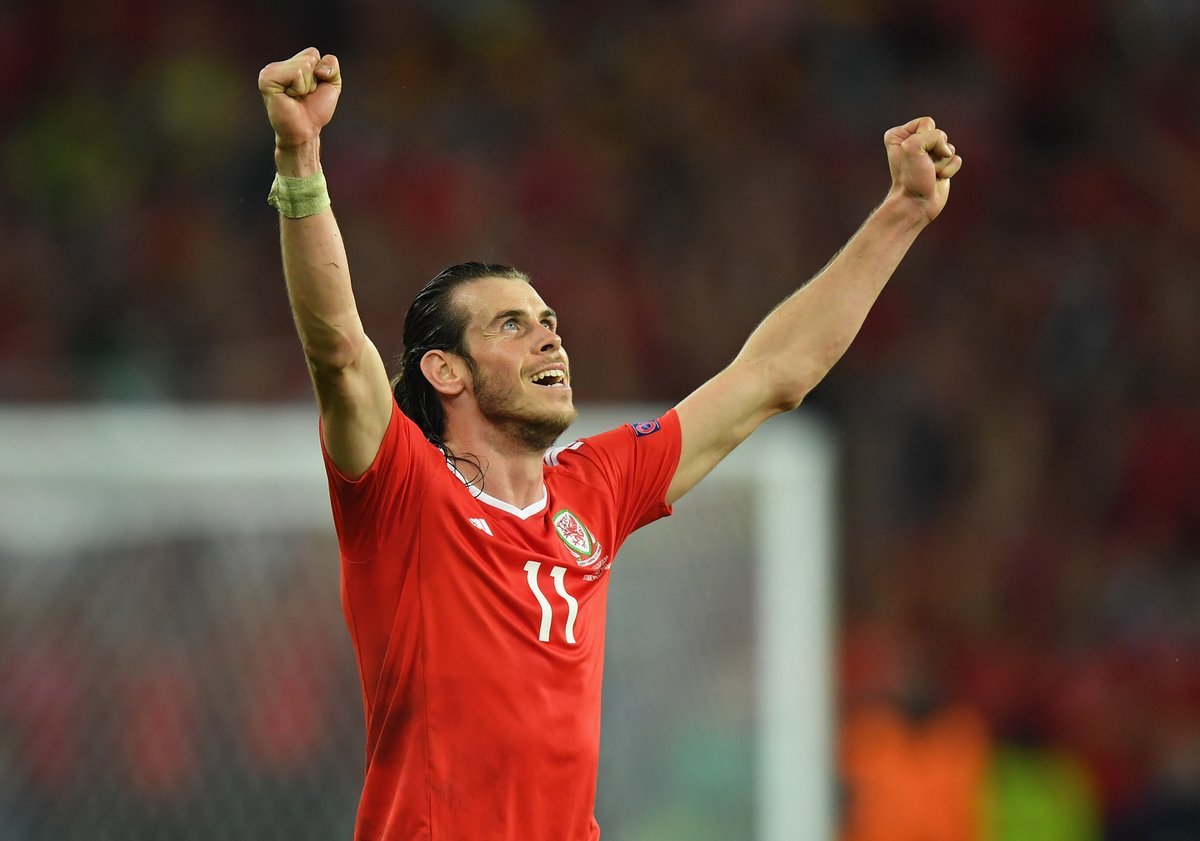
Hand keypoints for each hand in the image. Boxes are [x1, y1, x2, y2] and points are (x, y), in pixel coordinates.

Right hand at [258, 48, 341, 170]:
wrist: (305, 131)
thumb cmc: (315, 110)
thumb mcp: (332, 84)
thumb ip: (331, 65)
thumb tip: (319, 68)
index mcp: (288, 64)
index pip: (313, 53)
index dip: (320, 73)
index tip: (311, 90)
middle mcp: (277, 66)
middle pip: (310, 57)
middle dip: (314, 80)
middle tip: (302, 96)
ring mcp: (269, 71)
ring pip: (304, 65)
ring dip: (307, 86)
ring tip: (296, 97)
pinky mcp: (267, 79)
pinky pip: (296, 73)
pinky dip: (299, 88)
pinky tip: (289, 97)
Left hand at [884, 116, 961, 222]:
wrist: (915, 204)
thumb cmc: (911, 177)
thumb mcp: (913, 147)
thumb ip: (933, 135)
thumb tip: (948, 150)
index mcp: (899, 135)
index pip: (927, 122)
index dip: (926, 138)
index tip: (915, 156)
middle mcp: (914, 143)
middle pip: (940, 134)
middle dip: (936, 150)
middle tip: (924, 166)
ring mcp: (928, 155)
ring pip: (950, 147)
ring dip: (942, 162)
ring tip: (930, 173)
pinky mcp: (941, 165)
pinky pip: (956, 159)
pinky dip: (949, 170)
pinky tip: (938, 179)